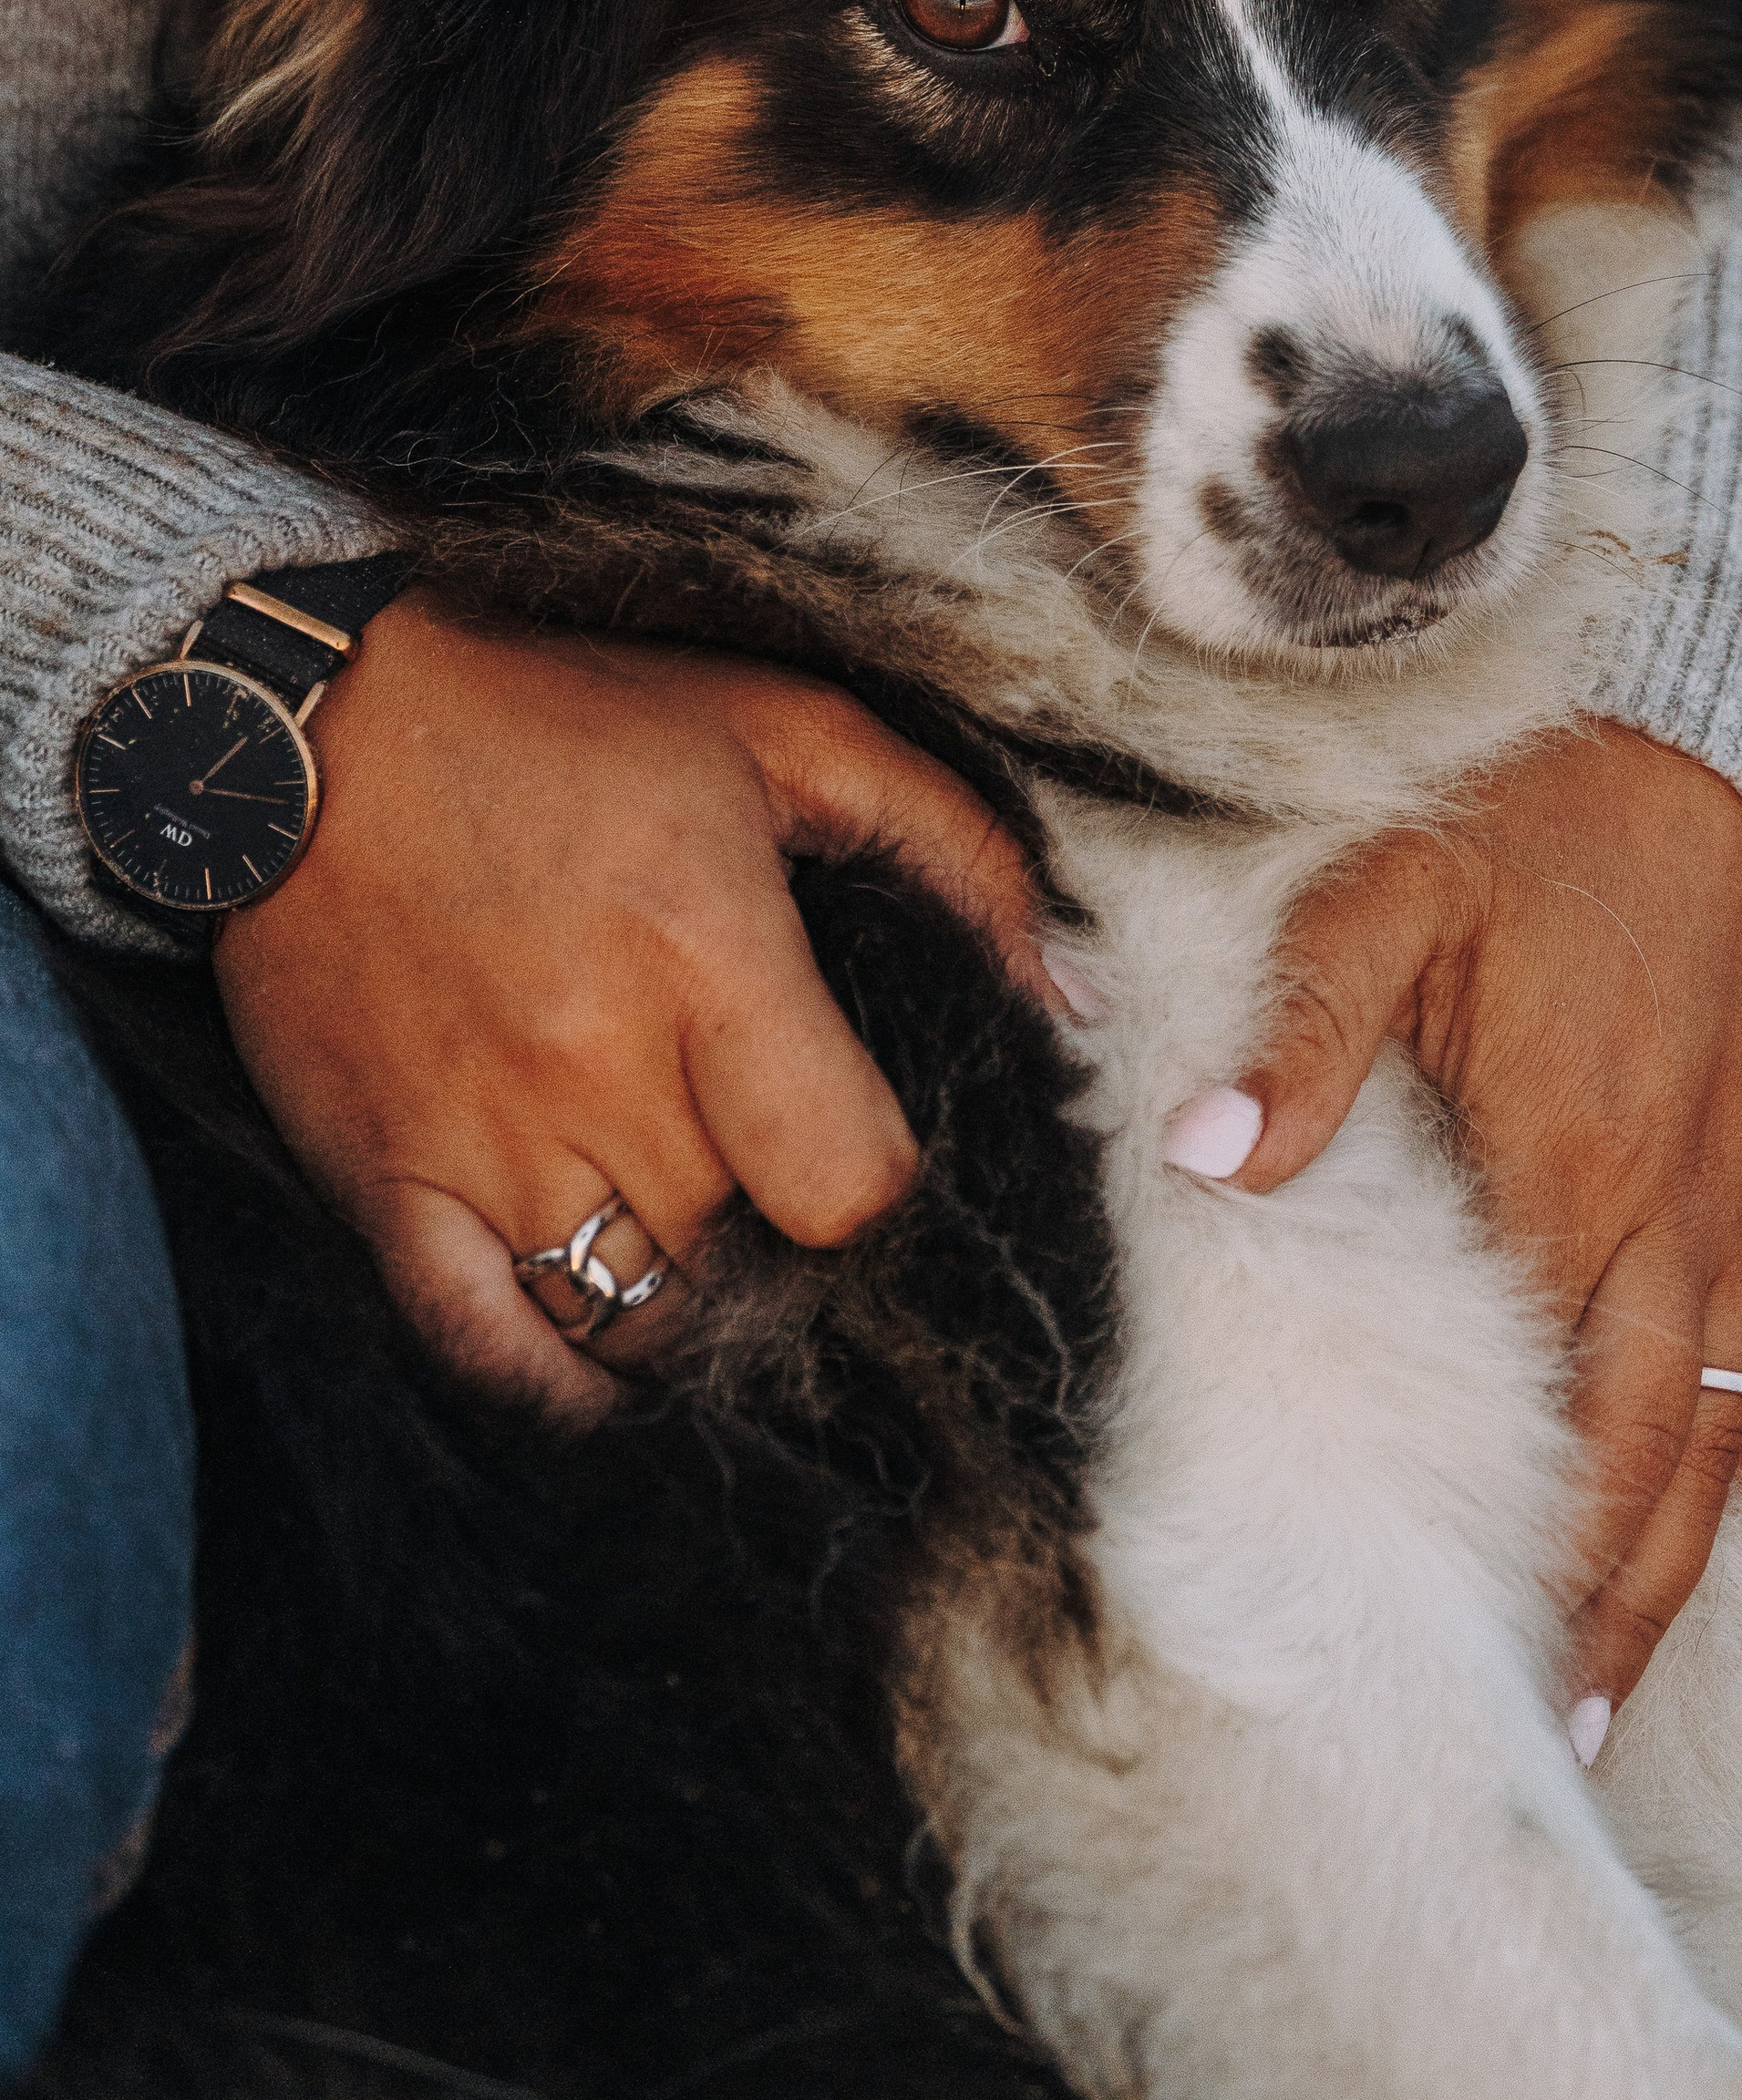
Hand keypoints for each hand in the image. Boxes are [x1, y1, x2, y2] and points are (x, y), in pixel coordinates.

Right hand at [215, 600, 1046, 1417]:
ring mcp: (477, 1136)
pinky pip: (479, 1346)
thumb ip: (954, 850)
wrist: (307, 724)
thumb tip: (1076, 996)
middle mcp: (592, 1065)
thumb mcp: (787, 728)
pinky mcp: (380, 1178)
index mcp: (705, 952)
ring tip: (717, 1265)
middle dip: (792, 1251)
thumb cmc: (564, 718)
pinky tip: (604, 1364)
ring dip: (691, 1313)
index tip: (876, 1162)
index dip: (885, 1198)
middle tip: (799, 1213)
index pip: (846, 1182)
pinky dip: (552, 1381)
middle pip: (745, 1263)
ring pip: (628, 1320)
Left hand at [1199, 726, 1741, 1715]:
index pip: (1539, 1400)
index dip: (1509, 1532)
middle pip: (1646, 1460)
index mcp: (1573, 1164)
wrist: (1711, 740)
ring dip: (1680, 1578)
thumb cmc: (1539, 818)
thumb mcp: (1394, 896)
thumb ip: (1303, 1037)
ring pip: (1727, 1442)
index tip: (1456, 1642)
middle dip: (1599, 1604)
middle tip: (1550, 1734)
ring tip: (1625, 1697)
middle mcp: (1677, 1217)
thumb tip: (1199, 1162)